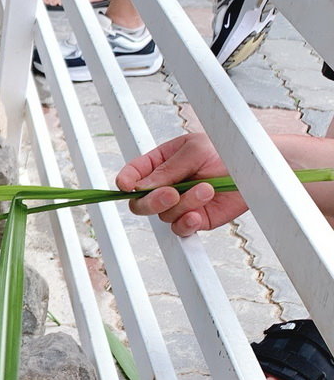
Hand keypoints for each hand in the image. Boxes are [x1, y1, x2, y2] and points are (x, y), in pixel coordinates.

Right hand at [115, 132, 246, 235]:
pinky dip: (186, 223)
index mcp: (159, 164)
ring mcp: (177, 205)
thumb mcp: (194, 150)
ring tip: (206, 189)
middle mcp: (164, 186)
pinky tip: (197, 214)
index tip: (127, 186)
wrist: (253, 170)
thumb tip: (142, 185)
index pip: (132, 175)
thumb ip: (166, 169)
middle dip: (153, 201)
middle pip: (140, 203)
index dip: (126, 181)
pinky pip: (179, 228)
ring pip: (163, 215)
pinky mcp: (192, 219)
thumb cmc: (225, 152)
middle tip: (171, 194)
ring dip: (184, 204)